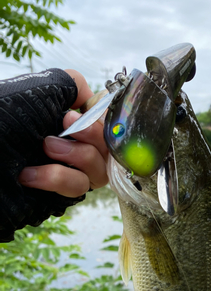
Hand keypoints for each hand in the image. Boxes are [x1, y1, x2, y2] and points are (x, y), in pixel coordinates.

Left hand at [18, 69, 108, 197]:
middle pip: (109, 147)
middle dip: (91, 134)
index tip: (78, 113)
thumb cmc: (3, 118)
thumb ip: (72, 84)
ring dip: (76, 155)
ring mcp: (70, 172)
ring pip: (99, 170)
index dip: (102, 119)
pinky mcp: (62, 194)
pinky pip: (78, 187)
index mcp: (71, 121)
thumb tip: (92, 96)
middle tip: (64, 124)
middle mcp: (74, 146)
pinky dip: (56, 178)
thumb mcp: (40, 89)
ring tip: (45, 148)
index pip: (107, 122)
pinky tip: (29, 174)